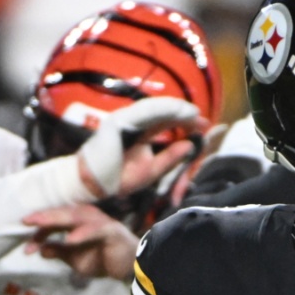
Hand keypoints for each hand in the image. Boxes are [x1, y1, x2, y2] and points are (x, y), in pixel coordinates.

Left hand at [22, 203, 138, 279]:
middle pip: (61, 214)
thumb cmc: (103, 259)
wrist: (131, 268)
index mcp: (76, 222)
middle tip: (25, 221)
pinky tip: (69, 240)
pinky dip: (81, 234)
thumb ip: (59, 252)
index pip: (53, 223)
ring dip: (57, 220)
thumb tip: (40, 250)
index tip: (26, 249)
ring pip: (74, 217)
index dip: (38, 234)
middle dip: (42, 218)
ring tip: (40, 223)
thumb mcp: (75, 259)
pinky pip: (94, 230)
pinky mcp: (111, 231)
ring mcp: (99, 222)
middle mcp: (86, 217)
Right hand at [78, 97, 202, 196]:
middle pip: (163, 113)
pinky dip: (161, 109)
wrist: (90, 185)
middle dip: (184, 114)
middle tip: (203, 120)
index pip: (165, 122)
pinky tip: (177, 111)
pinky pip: (142, 112)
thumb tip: (190, 146)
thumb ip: (170, 158)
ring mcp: (124, 120)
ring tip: (193, 113)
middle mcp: (133, 123)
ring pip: (154, 108)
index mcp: (140, 132)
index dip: (185, 121)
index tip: (204, 126)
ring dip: (175, 108)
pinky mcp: (117, 122)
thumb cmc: (118, 179)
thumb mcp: (152, 170)